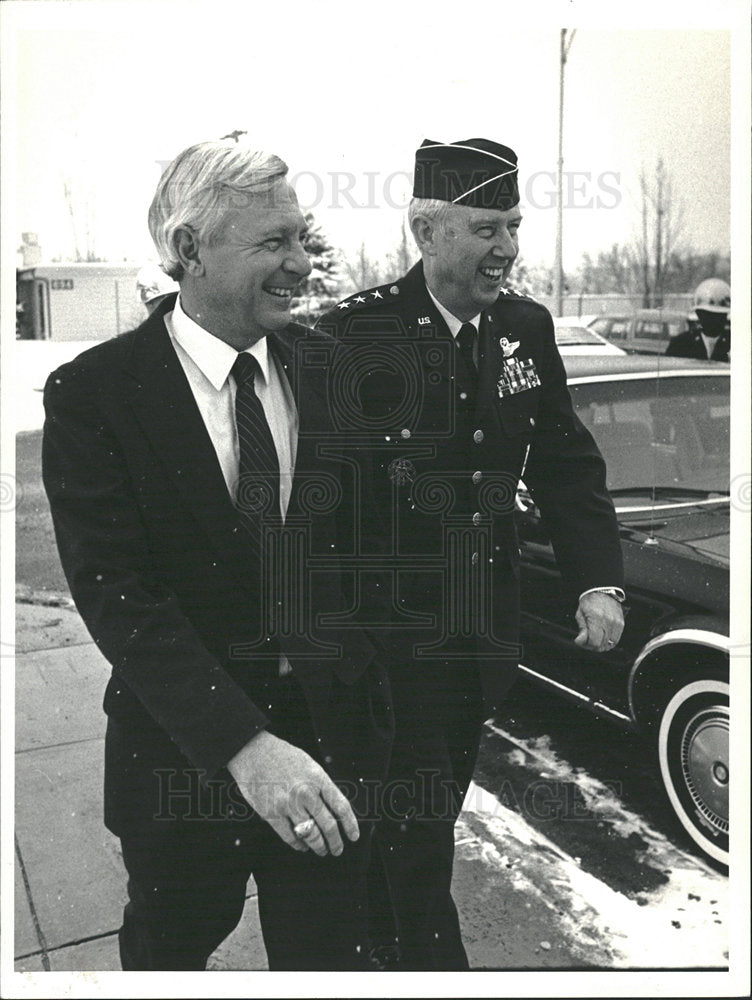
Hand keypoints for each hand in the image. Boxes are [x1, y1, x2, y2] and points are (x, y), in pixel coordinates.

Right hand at [227, 730, 358, 856]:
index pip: (341, 806)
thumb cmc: (282, 756)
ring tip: (321, 850)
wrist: (253, 752)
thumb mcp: (309, 765)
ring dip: (318, 846)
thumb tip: (333, 810)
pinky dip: (299, 845)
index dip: (350, 824)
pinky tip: (302, 846)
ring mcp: (288, 804)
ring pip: (310, 835)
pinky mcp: (271, 813)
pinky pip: (290, 837)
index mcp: (318, 778)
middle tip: (337, 849)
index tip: (354, 836)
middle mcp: (305, 792)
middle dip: (335, 842)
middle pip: (328, 825)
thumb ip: (321, 786)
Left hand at [573, 591, 623, 651]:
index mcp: (596, 618)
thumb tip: (580, 641)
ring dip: (600, 645)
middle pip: (601, 645)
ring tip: (594, 639)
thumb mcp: (580, 614)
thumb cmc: (589, 602)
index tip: (580, 641)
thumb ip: (582, 630)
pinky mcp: (621, 624)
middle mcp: (608, 621)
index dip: (585, 644)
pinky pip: (616, 640)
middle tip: (586, 641)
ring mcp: (616, 623)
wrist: (602, 591)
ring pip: (609, 644)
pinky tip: (602, 638)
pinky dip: (608, 642)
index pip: (594, 641)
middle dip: (591, 646)